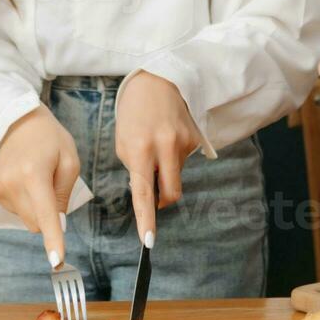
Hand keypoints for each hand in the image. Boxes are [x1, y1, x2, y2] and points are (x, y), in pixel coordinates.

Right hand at [0, 106, 80, 264]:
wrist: (17, 120)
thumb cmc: (50, 139)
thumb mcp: (70, 161)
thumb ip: (64, 194)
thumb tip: (56, 225)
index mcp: (33, 174)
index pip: (45, 214)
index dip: (53, 239)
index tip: (56, 262)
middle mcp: (10, 183)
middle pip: (36, 222)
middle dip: (48, 213)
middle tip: (50, 183)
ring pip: (25, 218)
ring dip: (34, 204)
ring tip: (34, 175)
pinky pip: (14, 209)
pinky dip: (22, 200)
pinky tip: (22, 178)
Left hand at [115, 70, 200, 246]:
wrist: (157, 79)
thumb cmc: (133, 112)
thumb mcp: (123, 141)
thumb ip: (134, 167)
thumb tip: (149, 190)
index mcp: (139, 149)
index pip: (143, 193)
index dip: (146, 219)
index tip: (148, 241)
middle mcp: (164, 148)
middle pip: (170, 193)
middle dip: (162, 200)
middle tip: (153, 192)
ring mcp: (183, 143)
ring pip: (177, 175)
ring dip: (166, 170)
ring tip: (156, 144)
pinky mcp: (195, 139)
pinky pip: (184, 159)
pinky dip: (174, 155)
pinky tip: (167, 135)